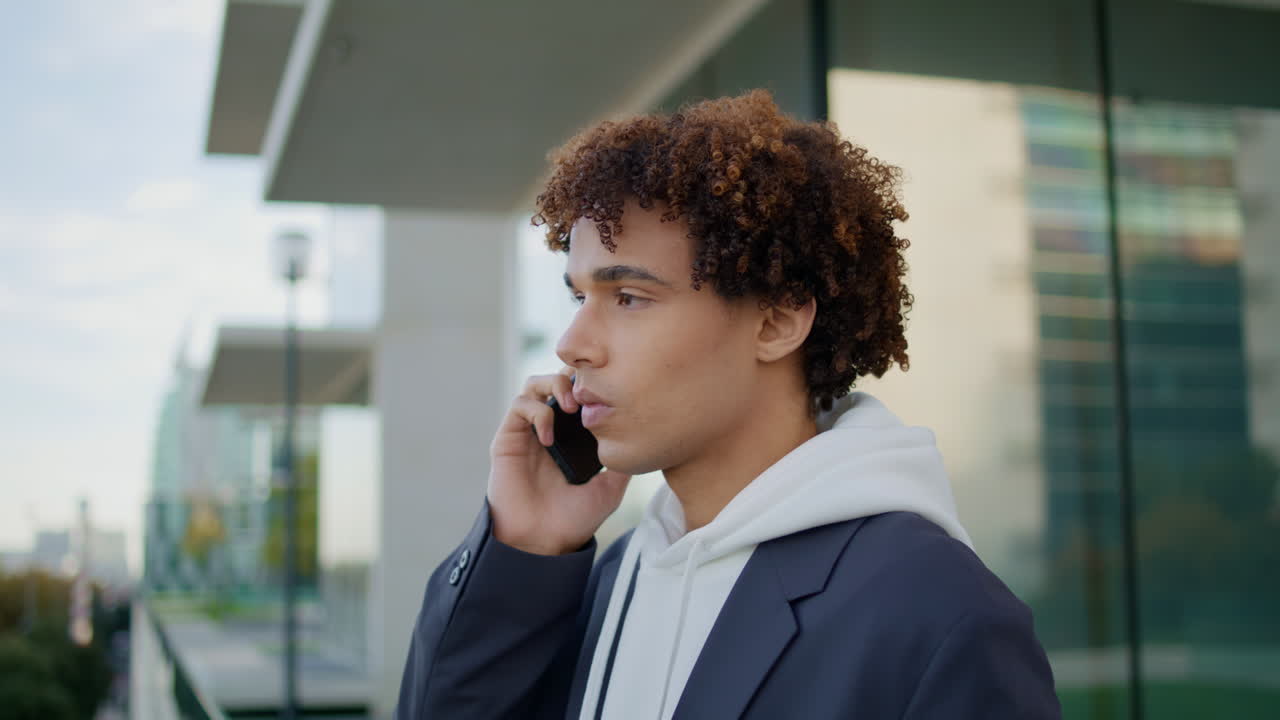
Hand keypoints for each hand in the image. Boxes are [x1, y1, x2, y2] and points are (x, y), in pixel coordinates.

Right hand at [487, 368, 630, 554]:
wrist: (544, 542)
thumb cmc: (575, 518)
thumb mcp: (611, 486)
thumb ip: (623, 459)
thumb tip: (645, 437)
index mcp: (574, 434)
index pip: (581, 390)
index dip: (593, 381)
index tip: (612, 389)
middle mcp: (551, 426)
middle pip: (558, 377)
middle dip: (574, 374)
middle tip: (590, 393)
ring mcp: (528, 430)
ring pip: (535, 383)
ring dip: (555, 385)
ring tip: (572, 406)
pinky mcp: (508, 438)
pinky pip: (519, 405)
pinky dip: (537, 411)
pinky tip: (549, 436)